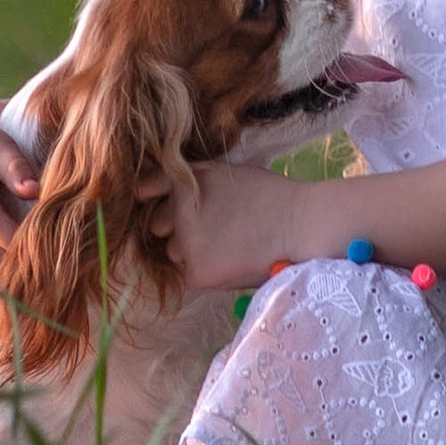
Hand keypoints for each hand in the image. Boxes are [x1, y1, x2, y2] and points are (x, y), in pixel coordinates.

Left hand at [152, 162, 301, 292]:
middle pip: (156, 224)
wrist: (301, 225)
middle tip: (215, 224)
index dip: (160, 197)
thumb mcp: (222, 172)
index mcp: (181, 182)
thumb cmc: (267, 195)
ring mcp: (184, 245)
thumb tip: (144, 190)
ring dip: (190, 248)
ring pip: (172, 250)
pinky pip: (187, 272)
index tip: (177, 202)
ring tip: (228, 242)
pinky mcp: (196, 272)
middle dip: (176, 224)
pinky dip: (204, 269)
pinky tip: (230, 258)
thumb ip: (184, 177)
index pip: (146, 190)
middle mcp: (176, 213)